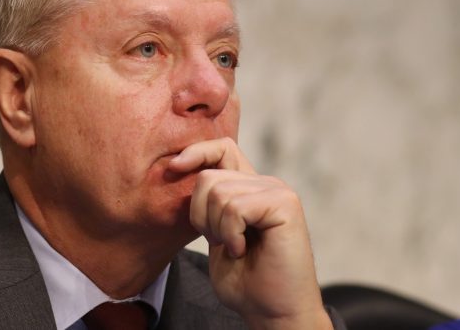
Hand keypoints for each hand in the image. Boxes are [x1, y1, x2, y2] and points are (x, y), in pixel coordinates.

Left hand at [169, 138, 331, 329]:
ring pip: (219, 192)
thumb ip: (207, 204)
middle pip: (209, 176)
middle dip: (201, 214)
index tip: (174, 168)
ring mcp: (277, 191)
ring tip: (235, 247)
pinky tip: (244, 250)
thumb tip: (180, 169)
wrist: (272, 311)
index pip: (221, 148)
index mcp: (248, 188)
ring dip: (217, 228)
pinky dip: (230, 234)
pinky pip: (235, 207)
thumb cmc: (245, 280)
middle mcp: (265, 183)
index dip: (196, 152)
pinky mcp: (285, 204)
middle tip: (221, 242)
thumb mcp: (215, 234)